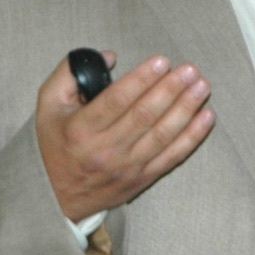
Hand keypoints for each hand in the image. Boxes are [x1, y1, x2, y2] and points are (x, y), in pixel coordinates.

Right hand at [35, 53, 214, 221]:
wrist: (56, 198)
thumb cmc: (55, 143)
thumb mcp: (48, 105)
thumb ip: (69, 73)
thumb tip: (109, 57)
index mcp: (82, 129)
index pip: (117, 100)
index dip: (142, 79)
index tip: (161, 61)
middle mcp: (106, 150)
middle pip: (145, 116)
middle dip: (171, 89)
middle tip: (190, 69)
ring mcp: (128, 168)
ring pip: (163, 135)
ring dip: (186, 109)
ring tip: (201, 86)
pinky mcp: (143, 179)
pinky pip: (173, 157)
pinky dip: (193, 137)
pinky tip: (207, 116)